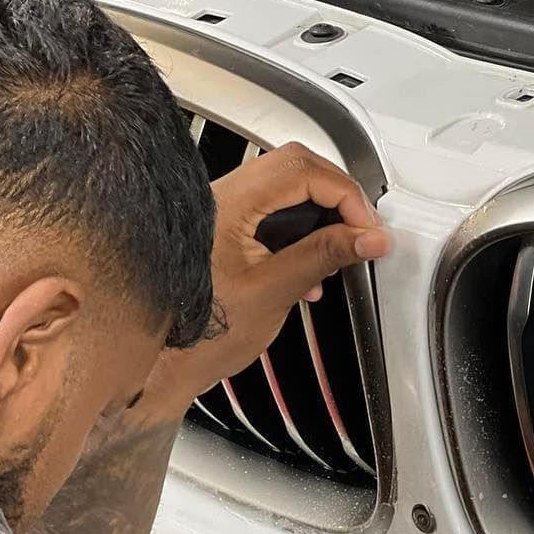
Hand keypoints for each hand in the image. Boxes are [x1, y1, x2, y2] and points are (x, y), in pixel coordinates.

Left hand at [143, 143, 390, 418]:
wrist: (166, 365)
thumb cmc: (202, 336)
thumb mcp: (276, 292)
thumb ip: (324, 256)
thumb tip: (366, 237)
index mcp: (227, 206)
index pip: (301, 172)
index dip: (345, 195)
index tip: (367, 227)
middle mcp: (219, 199)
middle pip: (295, 168)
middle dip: (337, 197)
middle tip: (361, 230)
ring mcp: (220, 213)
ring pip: (284, 188)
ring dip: (320, 213)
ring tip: (340, 249)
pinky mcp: (224, 231)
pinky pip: (270, 212)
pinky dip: (299, 230)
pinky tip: (311, 265)